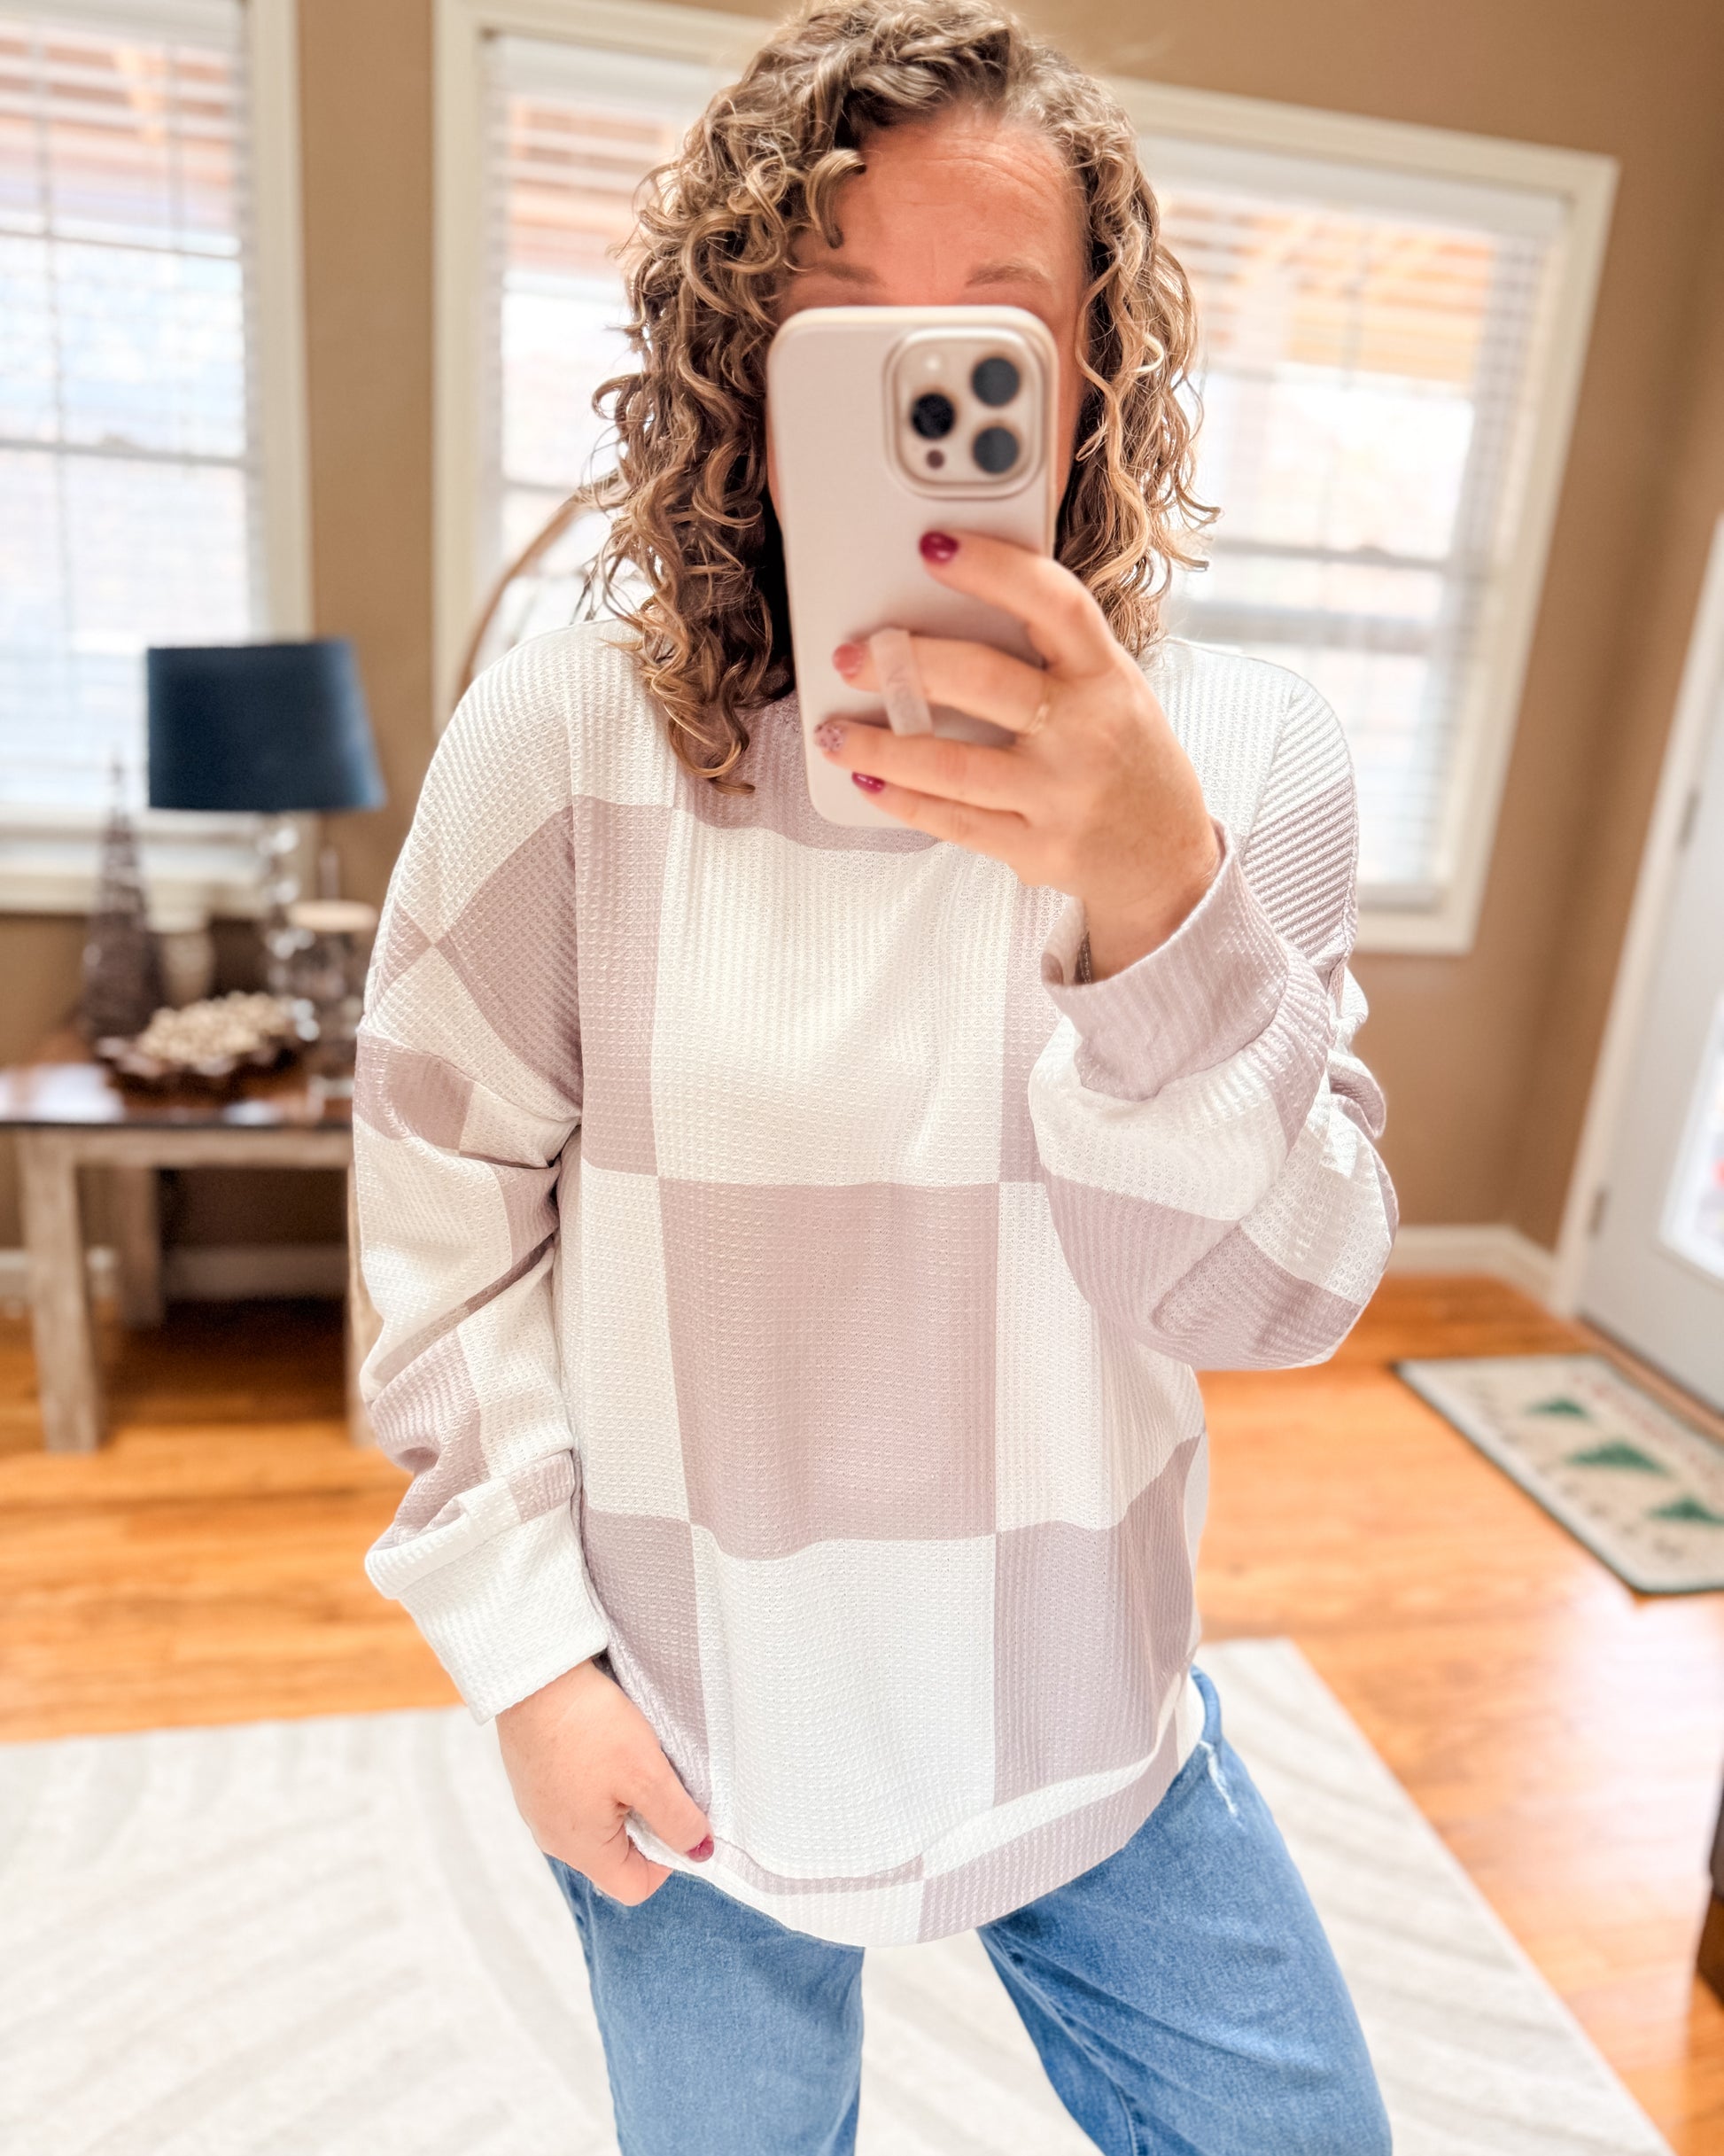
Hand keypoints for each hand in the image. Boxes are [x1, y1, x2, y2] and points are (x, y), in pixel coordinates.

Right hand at [496, 1657, 711, 1904]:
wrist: (534, 1676)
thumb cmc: (588, 1725)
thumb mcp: (647, 1774)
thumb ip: (677, 1819)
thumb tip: (700, 1852)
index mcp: (580, 1849)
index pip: (634, 1886)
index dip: (668, 1860)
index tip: (678, 1815)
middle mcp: (553, 1839)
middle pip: (615, 1855)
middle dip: (645, 1822)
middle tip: (654, 1776)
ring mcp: (539, 1810)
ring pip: (596, 1823)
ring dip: (621, 1798)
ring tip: (627, 1756)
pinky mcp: (533, 1780)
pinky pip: (574, 1797)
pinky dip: (595, 1779)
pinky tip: (601, 1744)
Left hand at [813, 531, 1219, 977]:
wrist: (1166, 857)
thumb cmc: (1128, 759)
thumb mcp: (1114, 692)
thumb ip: (1052, 656)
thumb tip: (950, 612)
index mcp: (1107, 675)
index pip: (1054, 603)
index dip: (993, 568)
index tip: (934, 546)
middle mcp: (1088, 731)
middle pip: (984, 680)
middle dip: (906, 664)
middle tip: (852, 655)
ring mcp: (1061, 795)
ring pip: (953, 764)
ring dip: (880, 745)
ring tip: (833, 732)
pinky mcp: (1037, 848)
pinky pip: (954, 822)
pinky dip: (902, 799)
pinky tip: (868, 778)